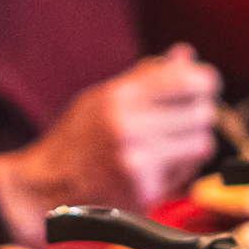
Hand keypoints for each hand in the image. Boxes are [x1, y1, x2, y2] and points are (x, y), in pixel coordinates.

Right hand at [0, 46, 221, 245]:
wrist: (44, 189)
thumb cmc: (74, 140)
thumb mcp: (102, 97)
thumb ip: (146, 77)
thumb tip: (185, 56)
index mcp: (120, 98)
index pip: (188, 80)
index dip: (204, 80)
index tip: (204, 84)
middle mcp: (130, 129)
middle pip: (203, 112)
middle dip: (199, 111)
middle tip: (186, 115)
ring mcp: (139, 164)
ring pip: (202, 144)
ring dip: (193, 141)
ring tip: (171, 141)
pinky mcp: (145, 192)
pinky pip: (186, 174)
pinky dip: (180, 167)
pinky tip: (158, 164)